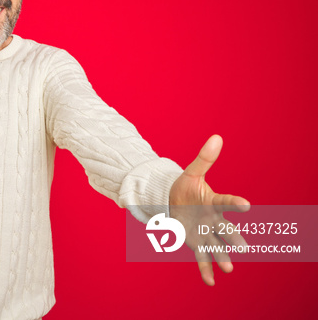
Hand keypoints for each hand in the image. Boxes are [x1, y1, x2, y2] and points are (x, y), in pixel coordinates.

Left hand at [169, 135, 249, 285]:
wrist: (173, 202)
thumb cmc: (185, 188)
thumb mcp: (191, 173)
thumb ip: (204, 159)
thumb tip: (216, 137)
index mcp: (213, 202)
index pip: (225, 202)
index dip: (234, 203)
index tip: (246, 205)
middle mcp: (212, 219)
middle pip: (224, 229)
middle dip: (232, 238)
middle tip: (243, 248)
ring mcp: (205, 233)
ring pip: (215, 246)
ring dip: (221, 257)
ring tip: (228, 269)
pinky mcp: (196, 243)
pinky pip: (201, 257)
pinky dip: (205, 269)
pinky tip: (210, 282)